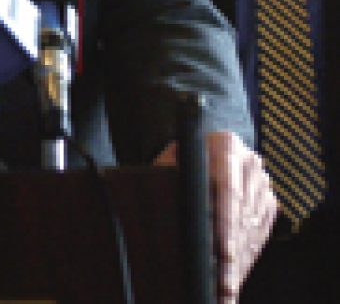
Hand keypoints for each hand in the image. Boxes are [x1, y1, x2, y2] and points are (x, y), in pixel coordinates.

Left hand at [156, 131, 276, 302]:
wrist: (200, 149)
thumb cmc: (177, 158)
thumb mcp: (169, 160)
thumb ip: (170, 173)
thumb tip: (167, 197)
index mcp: (226, 145)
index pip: (229, 191)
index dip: (226, 226)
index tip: (224, 254)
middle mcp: (250, 163)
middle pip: (243, 217)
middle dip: (233, 256)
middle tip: (224, 286)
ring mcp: (263, 184)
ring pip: (252, 231)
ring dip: (240, 263)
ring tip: (226, 290)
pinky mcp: (268, 203)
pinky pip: (260, 236)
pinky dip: (246, 259)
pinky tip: (233, 278)